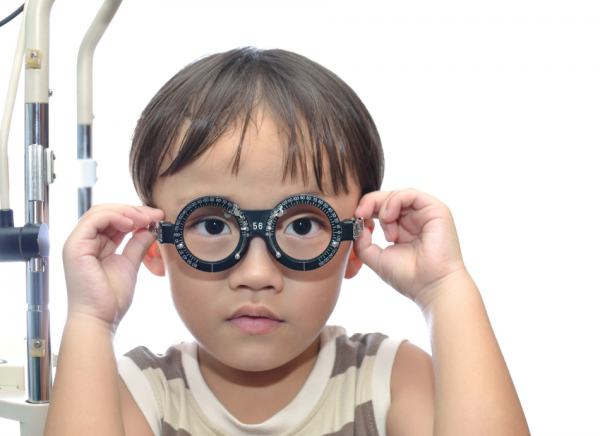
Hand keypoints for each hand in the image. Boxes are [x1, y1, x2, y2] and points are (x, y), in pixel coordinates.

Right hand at [62, 204, 163, 330]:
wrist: (100, 319)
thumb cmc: (111, 299)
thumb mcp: (130, 264)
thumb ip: (138, 245)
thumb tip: (150, 229)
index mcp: (97, 245)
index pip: (115, 219)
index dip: (136, 214)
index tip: (158, 217)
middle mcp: (85, 241)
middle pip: (107, 212)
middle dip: (134, 210)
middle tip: (156, 215)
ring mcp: (78, 243)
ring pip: (100, 212)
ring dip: (126, 211)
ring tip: (146, 219)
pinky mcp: (75, 246)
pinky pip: (93, 220)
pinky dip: (114, 216)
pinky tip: (132, 223)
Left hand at [353, 188, 466, 309]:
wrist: (432, 287)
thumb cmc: (409, 277)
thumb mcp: (377, 258)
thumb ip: (362, 243)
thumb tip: (358, 226)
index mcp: (402, 229)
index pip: (381, 209)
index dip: (366, 209)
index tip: (355, 219)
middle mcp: (414, 219)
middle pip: (388, 198)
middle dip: (370, 203)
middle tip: (359, 214)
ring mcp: (425, 213)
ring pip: (397, 194)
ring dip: (383, 208)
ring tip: (386, 233)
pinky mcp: (436, 209)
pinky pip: (410, 193)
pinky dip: (394, 201)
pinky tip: (389, 218)